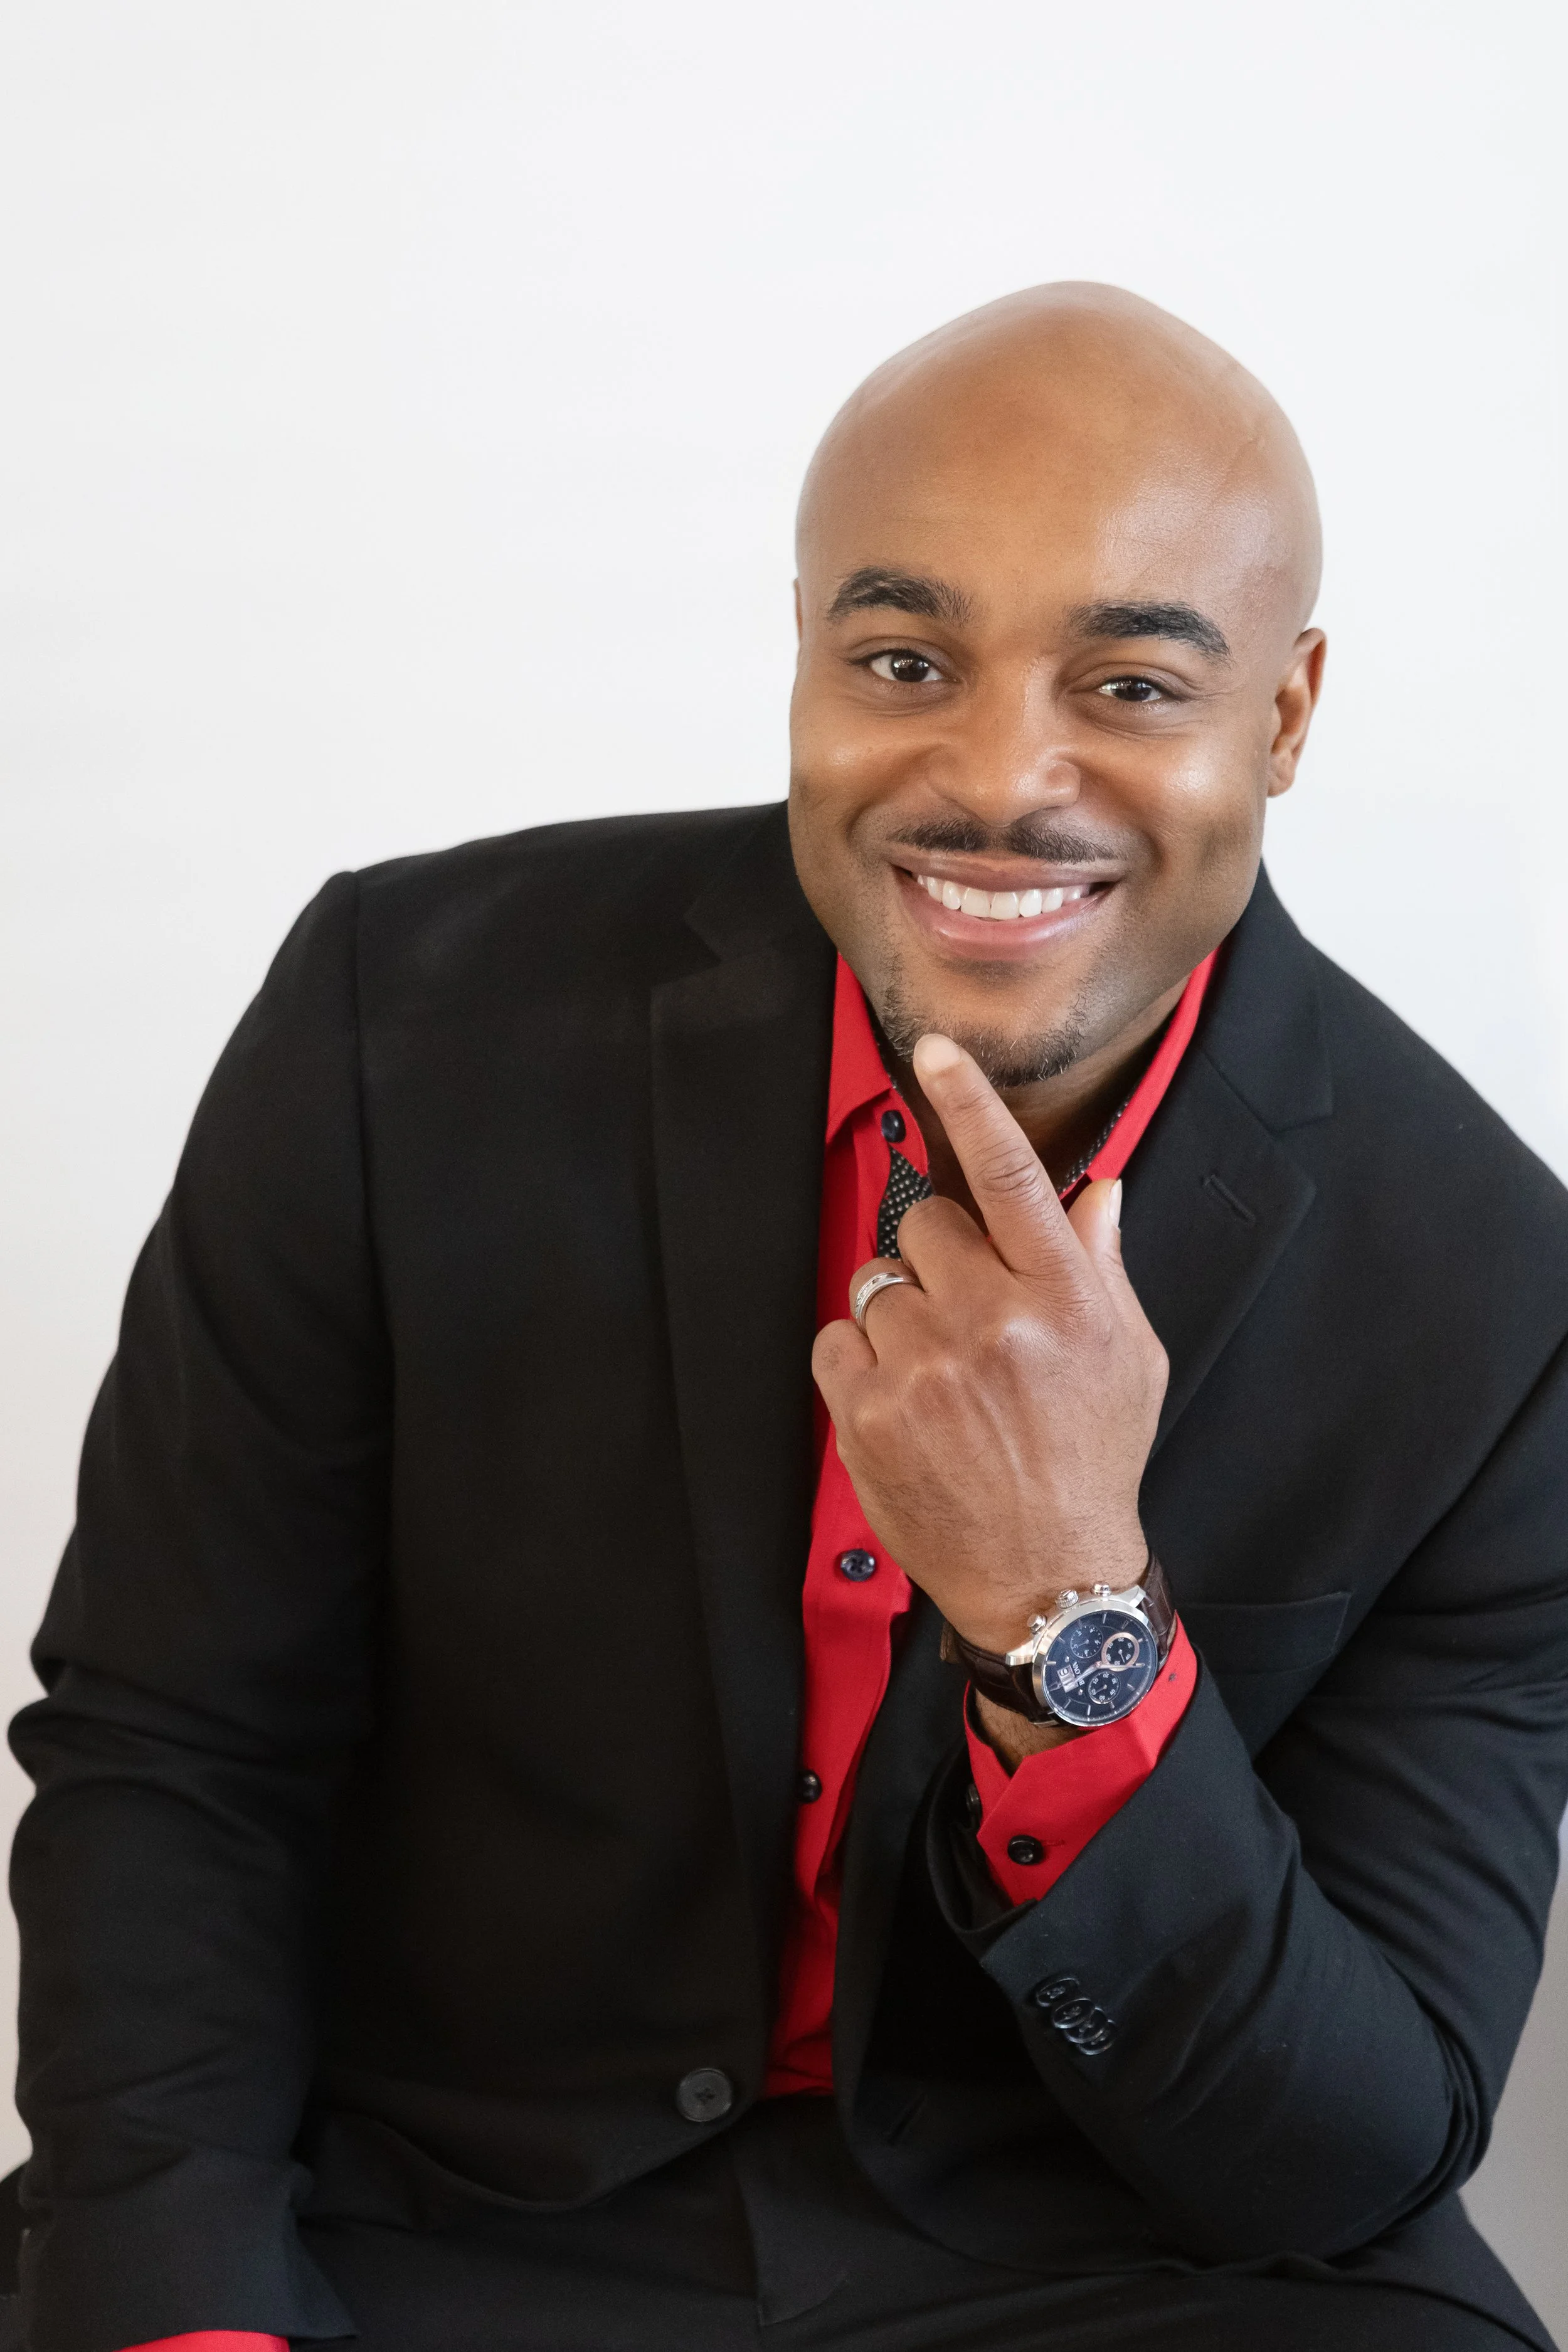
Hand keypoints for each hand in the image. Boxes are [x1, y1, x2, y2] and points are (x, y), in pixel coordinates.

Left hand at [812, 1033, 1167, 1656]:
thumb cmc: (1092, 1460)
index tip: (934, 1052)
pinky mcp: (870, 1413)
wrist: (1047, 1575)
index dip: (969, 1103)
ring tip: (942, 1373)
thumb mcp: (1130, 1359)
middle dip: (940, 1259)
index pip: (1009, 1175)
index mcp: (1063, 1299)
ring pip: (880, 1283)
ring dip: (902, 1315)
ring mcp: (926, 1369)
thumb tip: (1096, 1190)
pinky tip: (903, 1400)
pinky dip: (861, 1360)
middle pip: (927, 1224)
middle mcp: (993, 1324)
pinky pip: (838, 1337)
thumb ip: (1103, 1268)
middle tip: (969, 1317)